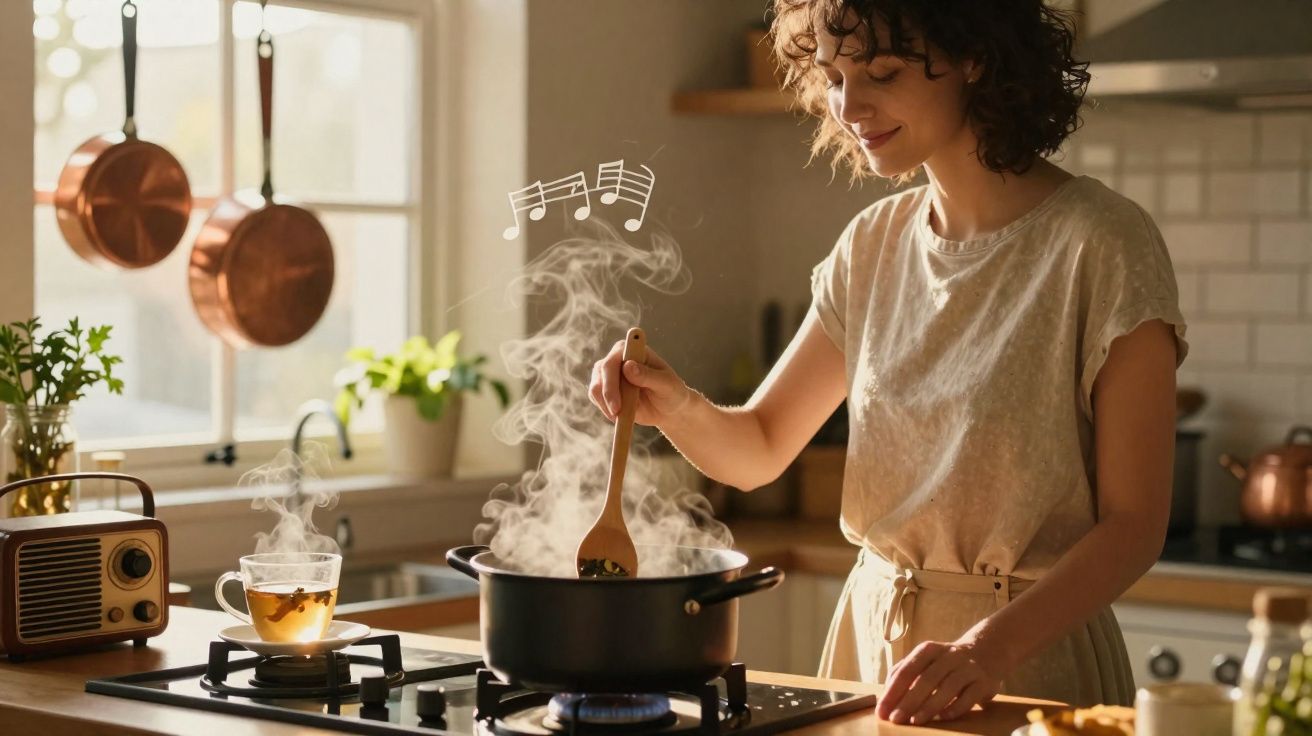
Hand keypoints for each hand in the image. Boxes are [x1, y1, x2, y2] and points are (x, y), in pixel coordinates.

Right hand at [588, 339, 692, 426]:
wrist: (667, 408)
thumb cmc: (671, 391)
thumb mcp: (666, 385)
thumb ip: (648, 375)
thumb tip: (628, 366)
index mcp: (633, 349)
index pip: (615, 359)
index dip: (612, 378)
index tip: (617, 401)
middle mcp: (616, 357)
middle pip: (601, 373)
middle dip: (608, 396)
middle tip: (617, 413)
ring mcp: (607, 373)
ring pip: (596, 388)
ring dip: (606, 404)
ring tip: (623, 415)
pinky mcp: (603, 388)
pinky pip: (596, 399)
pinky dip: (605, 409)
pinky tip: (620, 415)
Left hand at [875, 639, 1003, 724]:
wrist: (987, 651)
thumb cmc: (946, 662)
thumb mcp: (925, 660)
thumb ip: (904, 673)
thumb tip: (884, 697)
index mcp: (928, 650)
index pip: (906, 670)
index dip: (893, 691)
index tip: (882, 711)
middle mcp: (948, 656)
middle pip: (926, 679)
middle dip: (908, 701)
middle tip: (896, 719)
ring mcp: (968, 668)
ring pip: (948, 687)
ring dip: (930, 705)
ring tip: (915, 721)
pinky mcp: (984, 682)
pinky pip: (969, 696)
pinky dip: (956, 707)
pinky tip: (944, 718)